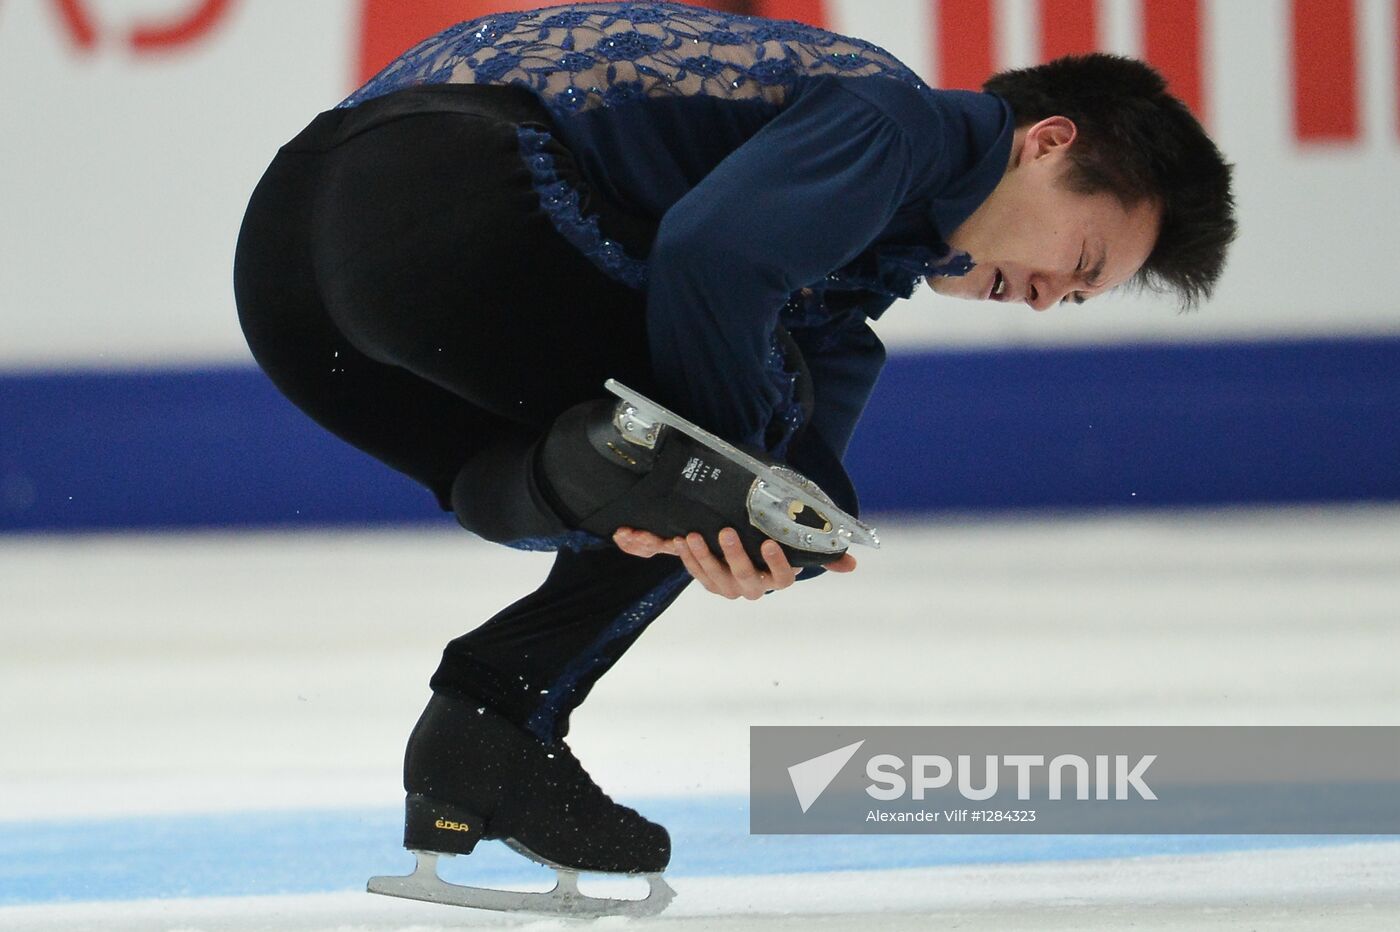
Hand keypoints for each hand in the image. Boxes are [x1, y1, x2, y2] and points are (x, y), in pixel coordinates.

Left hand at [613, 526, 856, 599]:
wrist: (752, 550)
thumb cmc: (778, 543)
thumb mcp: (799, 545)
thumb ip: (824, 553)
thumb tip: (854, 563)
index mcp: (778, 580)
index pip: (783, 578)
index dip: (776, 563)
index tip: (769, 543)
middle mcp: (755, 589)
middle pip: (745, 578)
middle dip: (734, 555)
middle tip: (726, 531)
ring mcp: (730, 588)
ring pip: (716, 579)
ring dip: (704, 557)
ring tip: (694, 535)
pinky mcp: (711, 583)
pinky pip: (698, 575)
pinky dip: (689, 560)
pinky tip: (681, 541)